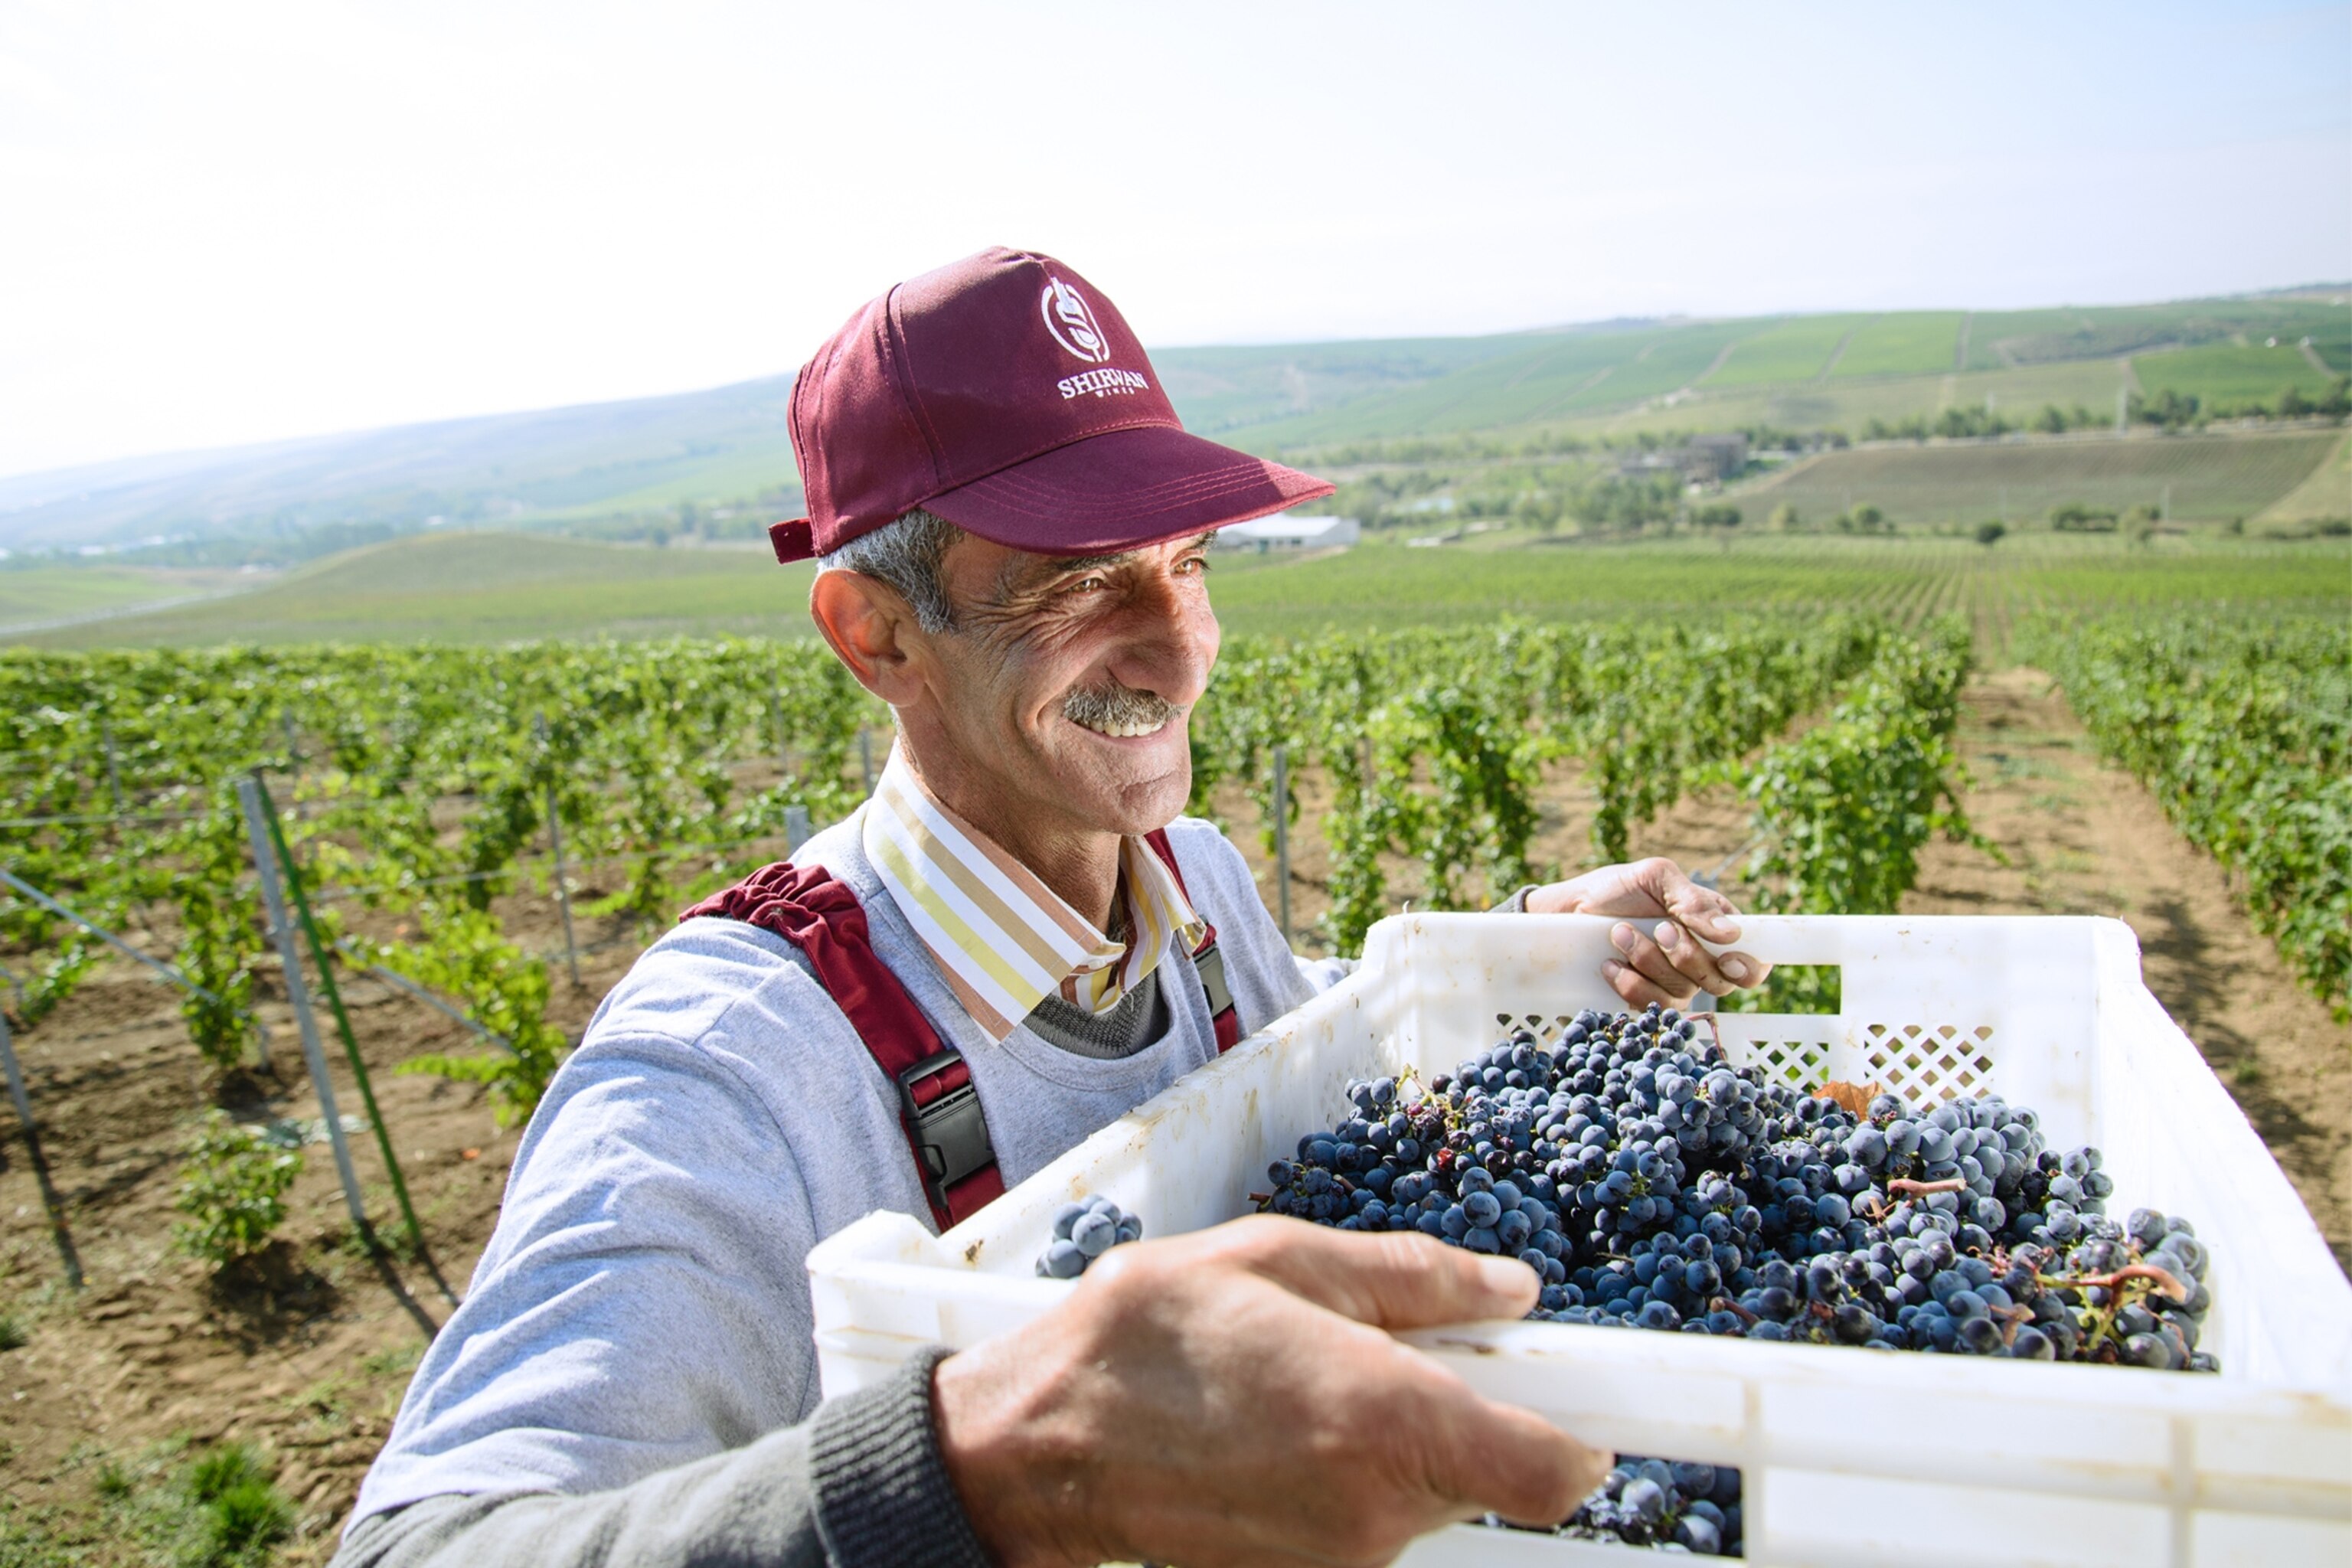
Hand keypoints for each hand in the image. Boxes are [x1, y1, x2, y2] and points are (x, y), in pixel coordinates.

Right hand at [933, 1216, 1611, 1567]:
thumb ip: (1414, 1278)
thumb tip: (1510, 1288)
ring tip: (1300, 1378)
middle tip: (1393, 1342)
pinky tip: (1274, 1427)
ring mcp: (1343, 1558)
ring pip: (1428, 1492)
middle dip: (1464, 1404)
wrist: (1036, 1447)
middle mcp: (1379, 1508)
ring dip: (1397, 1440)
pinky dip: (1350, 1474)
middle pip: (1490, 1466)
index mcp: (1386, 1417)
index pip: (1556, 1467)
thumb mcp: (1280, 1260)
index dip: (1586, 1425)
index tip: (1597, 1386)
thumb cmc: (1144, 1341)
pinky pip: (1369, 1518)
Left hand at [1524, 856, 1770, 1007]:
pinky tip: (1610, 964)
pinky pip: (1651, 1006)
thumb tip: (1730, 933)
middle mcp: (1700, 960)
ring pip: (1683, 992)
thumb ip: (1693, 901)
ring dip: (1649, 962)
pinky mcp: (1645, 998)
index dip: (1750, 968)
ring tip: (1619, 933)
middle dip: (1686, 955)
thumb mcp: (1656, 878)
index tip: (1729, 959)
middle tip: (1658, 928)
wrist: (1570, 909)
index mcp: (1715, 929)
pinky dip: (1630, 984)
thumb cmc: (1618, 888)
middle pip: (1719, 980)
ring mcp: (1673, 983)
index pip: (1753, 961)